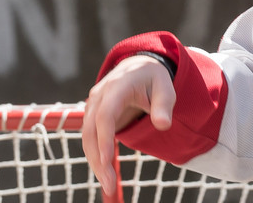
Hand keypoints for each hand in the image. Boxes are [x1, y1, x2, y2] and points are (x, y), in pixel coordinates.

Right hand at [82, 54, 176, 199]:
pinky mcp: (94, 115)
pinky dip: (96, 155)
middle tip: (109, 184)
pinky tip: (105, 172)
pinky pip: (91, 138)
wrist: (138, 67)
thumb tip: (163, 125)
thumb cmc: (153, 78)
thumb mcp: (165, 87)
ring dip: (95, 161)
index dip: (104, 139)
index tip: (107, 160)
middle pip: (90, 131)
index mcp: (117, 86)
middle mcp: (99, 96)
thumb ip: (163, 105)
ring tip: (108, 185)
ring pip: (87, 137)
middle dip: (97, 158)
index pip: (105, 115)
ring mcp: (94, 106)